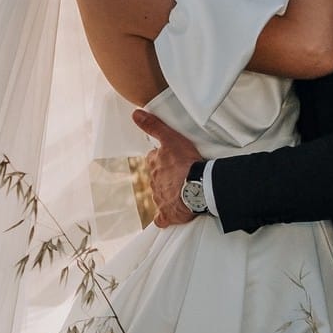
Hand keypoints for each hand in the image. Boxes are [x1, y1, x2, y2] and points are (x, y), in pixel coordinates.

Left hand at [133, 107, 200, 226]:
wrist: (198, 187)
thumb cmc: (186, 162)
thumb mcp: (171, 138)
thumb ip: (154, 126)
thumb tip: (134, 114)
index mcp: (155, 164)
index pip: (155, 159)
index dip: (163, 158)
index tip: (172, 159)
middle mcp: (154, 182)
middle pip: (158, 177)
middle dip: (167, 176)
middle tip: (181, 175)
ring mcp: (160, 199)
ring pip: (161, 195)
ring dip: (168, 193)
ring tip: (182, 192)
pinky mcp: (168, 213)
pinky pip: (162, 218)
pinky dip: (164, 218)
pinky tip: (168, 217)